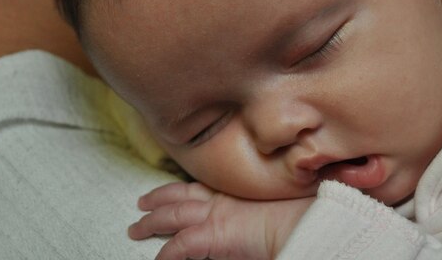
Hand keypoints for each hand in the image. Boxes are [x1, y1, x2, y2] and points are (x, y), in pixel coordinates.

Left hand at [128, 182, 313, 259]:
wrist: (305, 224)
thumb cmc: (296, 217)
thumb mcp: (268, 212)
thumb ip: (250, 214)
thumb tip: (244, 220)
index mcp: (235, 194)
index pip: (200, 188)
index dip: (181, 189)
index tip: (170, 191)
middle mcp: (222, 201)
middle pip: (180, 195)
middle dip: (158, 199)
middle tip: (142, 203)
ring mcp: (216, 216)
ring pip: (173, 214)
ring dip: (151, 221)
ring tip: (136, 227)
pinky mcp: (214, 236)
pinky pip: (180, 247)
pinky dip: (166, 254)